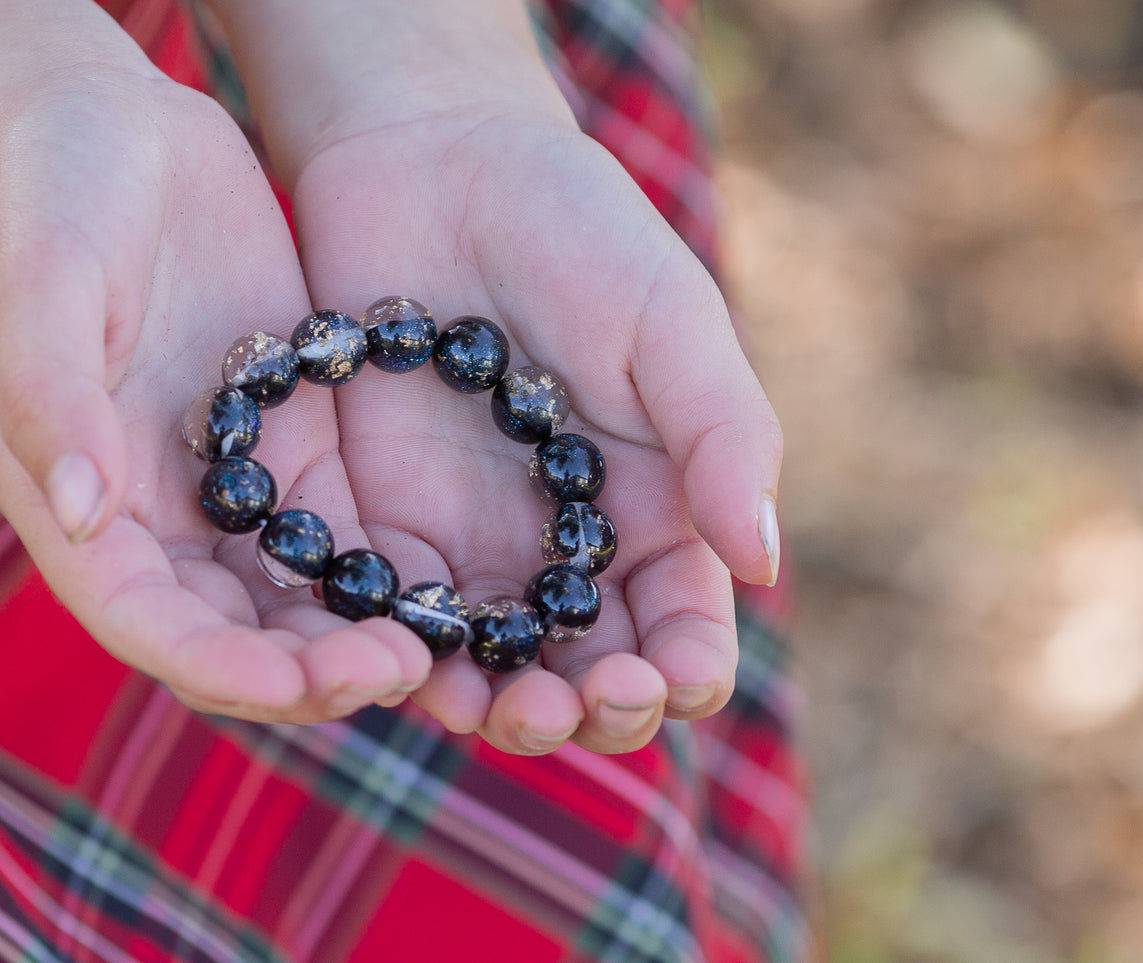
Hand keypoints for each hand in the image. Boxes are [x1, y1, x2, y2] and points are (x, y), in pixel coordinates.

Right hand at [0, 57, 429, 721]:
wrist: (107, 133)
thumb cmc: (46, 201)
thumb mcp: (36, 286)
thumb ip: (51, 400)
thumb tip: (84, 517)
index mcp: (78, 503)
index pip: (145, 619)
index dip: (217, 662)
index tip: (294, 682)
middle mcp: (157, 519)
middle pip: (232, 631)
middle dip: (305, 672)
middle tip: (393, 670)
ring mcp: (233, 490)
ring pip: (297, 601)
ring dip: (355, 637)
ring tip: (435, 650)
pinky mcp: (297, 451)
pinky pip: (345, 536)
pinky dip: (388, 574)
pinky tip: (453, 587)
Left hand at [289, 105, 781, 753]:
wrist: (431, 160)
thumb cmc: (575, 228)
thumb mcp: (668, 318)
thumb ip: (722, 432)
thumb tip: (764, 562)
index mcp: (652, 507)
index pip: (681, 625)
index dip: (683, 670)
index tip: (667, 677)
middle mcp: (562, 544)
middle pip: (584, 668)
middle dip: (586, 710)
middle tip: (567, 705)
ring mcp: (468, 542)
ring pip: (487, 665)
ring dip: (493, 707)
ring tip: (490, 709)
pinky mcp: (378, 523)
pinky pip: (391, 615)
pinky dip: (400, 656)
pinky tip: (400, 666)